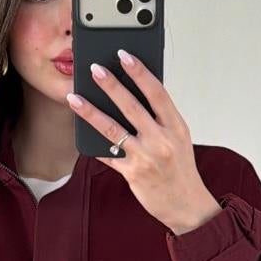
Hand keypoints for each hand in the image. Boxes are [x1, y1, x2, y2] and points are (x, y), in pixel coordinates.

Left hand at [66, 50, 222, 236]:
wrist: (186, 205)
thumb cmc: (181, 169)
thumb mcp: (179, 139)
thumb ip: (161, 118)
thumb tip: (135, 94)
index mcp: (176, 126)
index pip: (156, 92)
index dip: (139, 72)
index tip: (124, 55)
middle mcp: (161, 140)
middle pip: (131, 106)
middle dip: (111, 85)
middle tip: (94, 69)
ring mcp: (146, 158)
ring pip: (113, 129)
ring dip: (91, 111)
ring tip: (74, 98)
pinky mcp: (132, 174)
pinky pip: (108, 155)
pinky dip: (94, 143)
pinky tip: (80, 131)